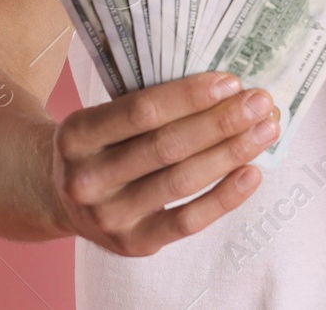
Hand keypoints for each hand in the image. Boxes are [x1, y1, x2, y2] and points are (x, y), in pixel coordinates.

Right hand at [45, 71, 280, 255]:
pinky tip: (252, 173)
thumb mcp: (101, 118)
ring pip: (181, 182)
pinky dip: (224, 197)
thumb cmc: (98, 146)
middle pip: (166, 147)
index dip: (190, 96)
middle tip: (260, 103)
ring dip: (230, 154)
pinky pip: (187, 221)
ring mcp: (109, 217)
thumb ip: (146, 105)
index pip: (141, 111)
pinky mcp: (133, 244)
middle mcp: (87, 179)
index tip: (231, 82)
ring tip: (265, 131)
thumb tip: (223, 89)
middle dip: (220, 123)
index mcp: (77, 135)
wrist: (60, 199)